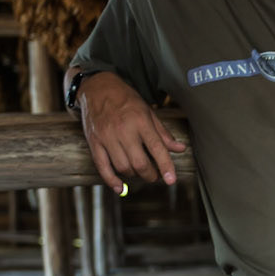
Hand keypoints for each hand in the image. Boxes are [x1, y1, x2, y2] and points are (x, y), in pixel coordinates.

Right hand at [75, 73, 187, 191]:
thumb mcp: (148, 111)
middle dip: (150, 175)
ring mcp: (107, 137)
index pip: (156, 148)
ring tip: (139, 172)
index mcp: (140, 121)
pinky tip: (120, 188)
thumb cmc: (125, 99)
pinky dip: (111, 180)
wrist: (96, 88)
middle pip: (139, 163)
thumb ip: (163, 133)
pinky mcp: (94, 142)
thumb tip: (180, 149)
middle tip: (154, 175)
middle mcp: (124, 130)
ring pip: (123, 167)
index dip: (165, 166)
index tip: (171, 180)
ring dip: (134, 175)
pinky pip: (102, 167)